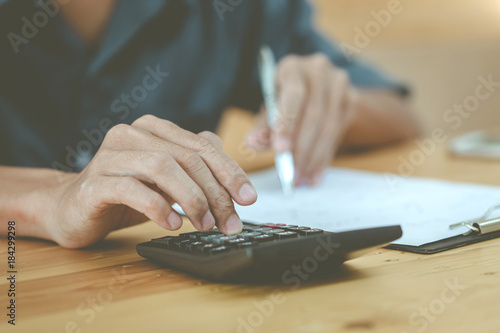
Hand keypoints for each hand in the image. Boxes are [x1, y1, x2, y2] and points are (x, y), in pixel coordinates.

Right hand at [49, 115, 256, 247]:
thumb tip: (234, 178)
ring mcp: (110, 156)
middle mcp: (131, 135)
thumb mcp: (167, 179)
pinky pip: (133, 190)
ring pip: (163, 167)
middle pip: (187, 158)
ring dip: (192, 199)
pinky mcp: (95, 182)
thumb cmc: (125, 193)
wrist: (72, 208)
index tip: (249, 197)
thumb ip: (195, 167)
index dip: (230, 172)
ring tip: (204, 224)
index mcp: (153, 129)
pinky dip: (159, 207)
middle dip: (215, 193)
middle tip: (229, 221)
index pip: (202, 146)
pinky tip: (172, 223)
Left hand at [246, 53, 357, 185]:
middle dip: (302, 150)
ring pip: (329, 127)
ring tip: (302, 180)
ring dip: (314, 158)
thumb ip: (261, 126)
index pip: (293, 95)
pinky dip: (324, 158)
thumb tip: (253, 143)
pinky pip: (337, 134)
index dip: (288, 123)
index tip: (281, 150)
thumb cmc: (282, 98)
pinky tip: (314, 175)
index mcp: (292, 68)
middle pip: (314, 115)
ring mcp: (338, 84)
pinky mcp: (350, 100)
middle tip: (292, 175)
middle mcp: (318, 70)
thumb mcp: (268, 107)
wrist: (312, 87)